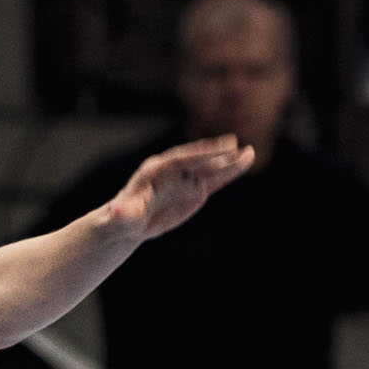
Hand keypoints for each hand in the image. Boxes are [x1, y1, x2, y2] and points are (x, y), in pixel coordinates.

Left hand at [100, 135, 253, 242]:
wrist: (129, 222)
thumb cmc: (122, 218)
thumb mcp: (121, 218)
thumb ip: (123, 213)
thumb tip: (117, 212)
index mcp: (154, 171)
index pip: (178, 160)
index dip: (194, 155)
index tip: (210, 152)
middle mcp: (173, 171)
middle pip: (196, 160)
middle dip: (213, 154)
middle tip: (233, 146)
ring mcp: (186, 179)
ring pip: (210, 169)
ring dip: (229, 162)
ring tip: (250, 153)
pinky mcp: (195, 189)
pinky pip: (215, 179)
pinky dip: (230, 172)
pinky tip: (246, 161)